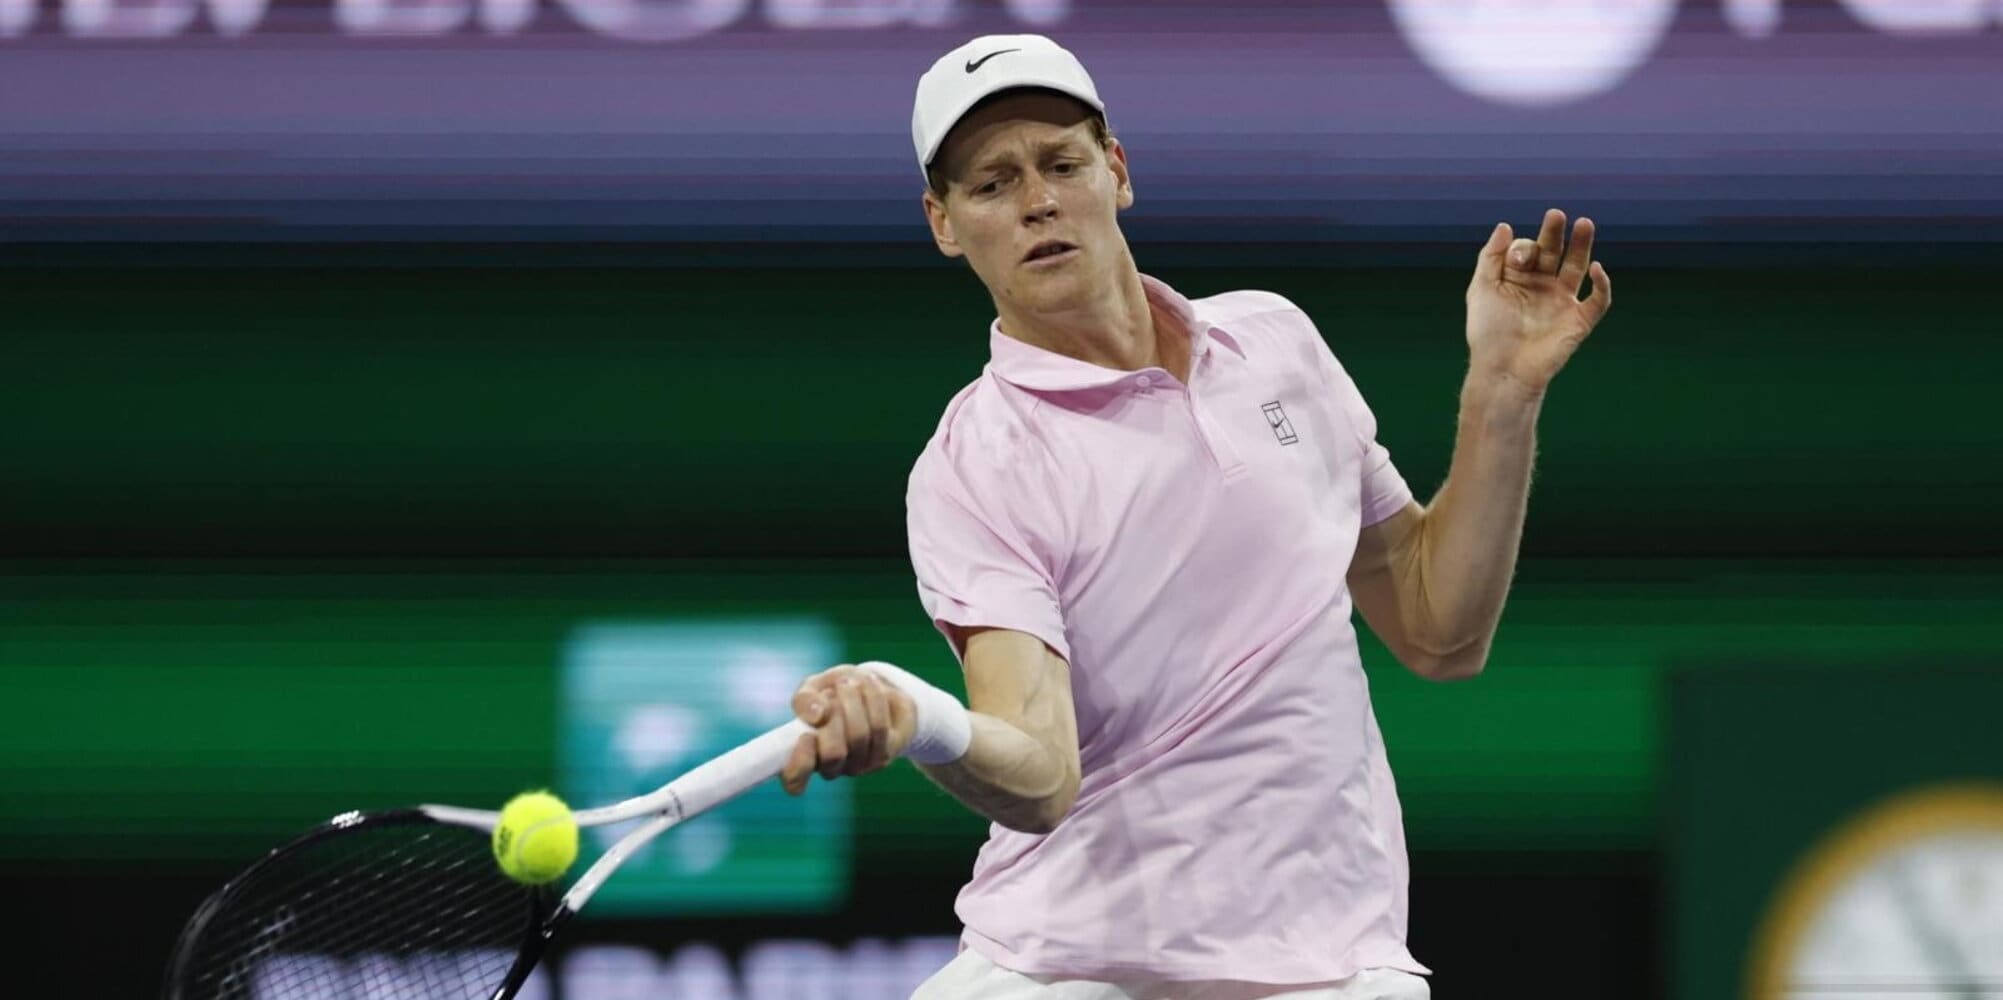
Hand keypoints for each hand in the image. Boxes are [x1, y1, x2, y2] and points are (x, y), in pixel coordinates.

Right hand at [779, 664, 916, 794]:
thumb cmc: (833, 692)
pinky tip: (868, 684)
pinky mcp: (885, 755)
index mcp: (804, 756)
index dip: (800, 762)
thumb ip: (805, 700)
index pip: (794, 780)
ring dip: (853, 699)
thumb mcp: (813, 689)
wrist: (871, 689)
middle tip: (833, 690)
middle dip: (834, 714)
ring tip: (850, 681)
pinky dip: (873, 699)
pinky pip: (879, 726)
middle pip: (833, 754)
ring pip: (859, 736)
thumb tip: (817, 715)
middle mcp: (831, 768)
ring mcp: (859, 766)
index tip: (806, 736)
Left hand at [1464, 208, 1612, 395]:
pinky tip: (1596, 268)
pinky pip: (1598, 300)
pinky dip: (1602, 284)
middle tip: (1557, 215)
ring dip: (1582, 246)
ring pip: (1577, 267)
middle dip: (1555, 233)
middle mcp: (1542, 286)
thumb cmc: (1488, 333)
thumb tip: (1505, 225)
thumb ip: (1491, 257)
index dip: (1525, 248)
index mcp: (1518, 278)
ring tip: (1584, 223)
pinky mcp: (1579, 321)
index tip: (1520, 260)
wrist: (1503, 370)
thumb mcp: (1482, 289)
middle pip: (1554, 252)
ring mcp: (1562, 302)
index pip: (1528, 250)